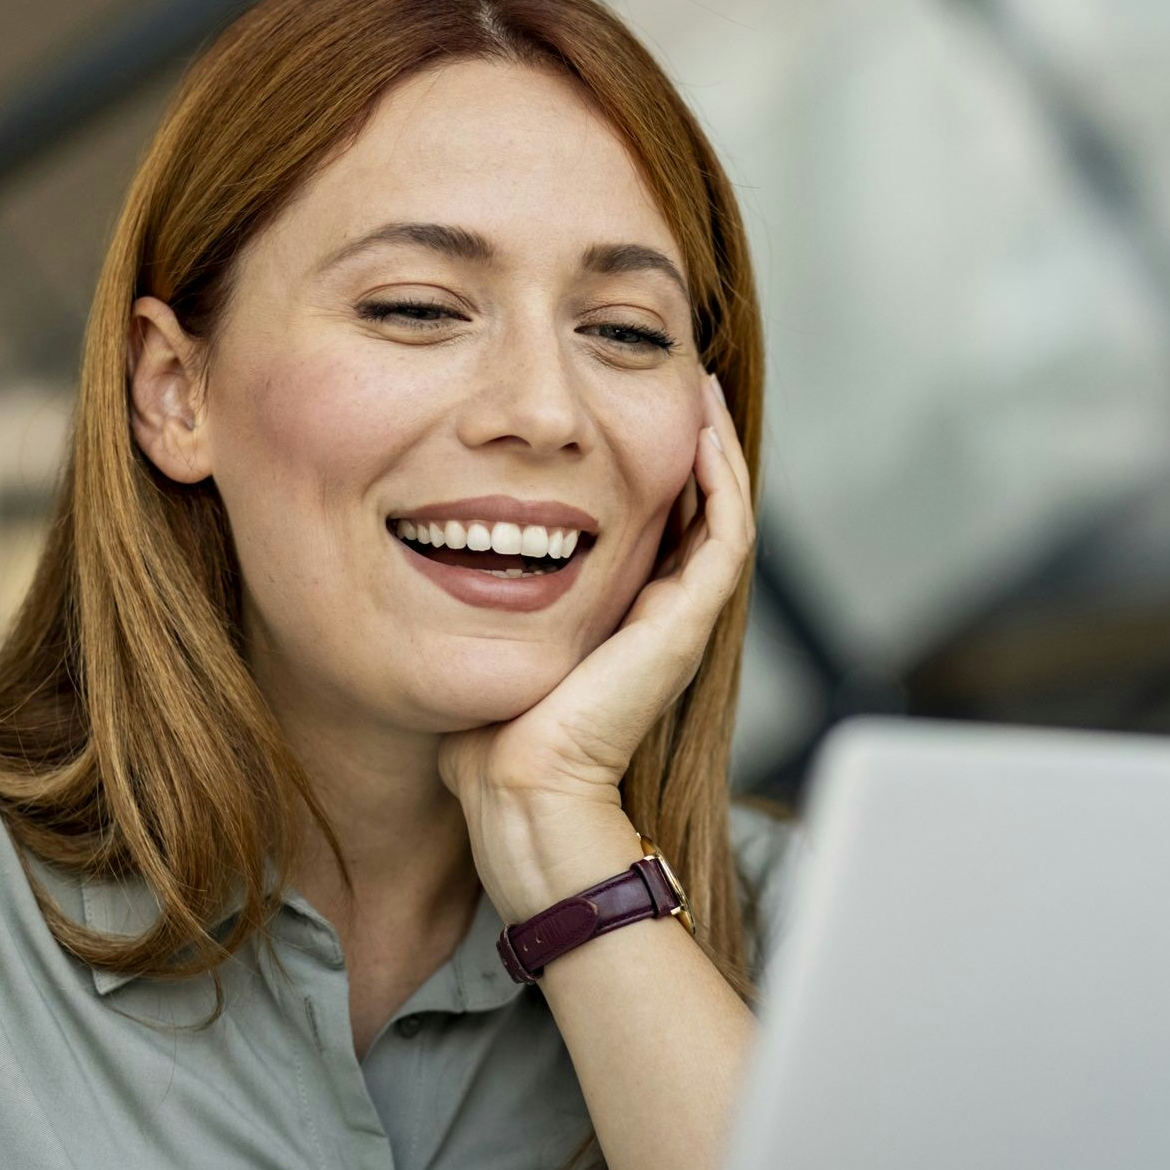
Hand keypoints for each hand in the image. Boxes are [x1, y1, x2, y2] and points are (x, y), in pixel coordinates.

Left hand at [441, 382, 753, 917]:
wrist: (519, 790)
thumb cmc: (490, 735)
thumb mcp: (490, 638)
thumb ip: (485, 598)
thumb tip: (442, 553)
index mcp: (622, 618)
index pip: (656, 523)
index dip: (651, 463)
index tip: (626, 406)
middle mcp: (661, 614)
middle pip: (697, 510)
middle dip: (692, 441)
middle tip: (684, 379)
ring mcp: (681, 619)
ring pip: (723, 513)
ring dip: (717, 448)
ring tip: (702, 389)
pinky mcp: (687, 624)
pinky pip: (727, 536)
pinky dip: (723, 482)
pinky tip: (703, 432)